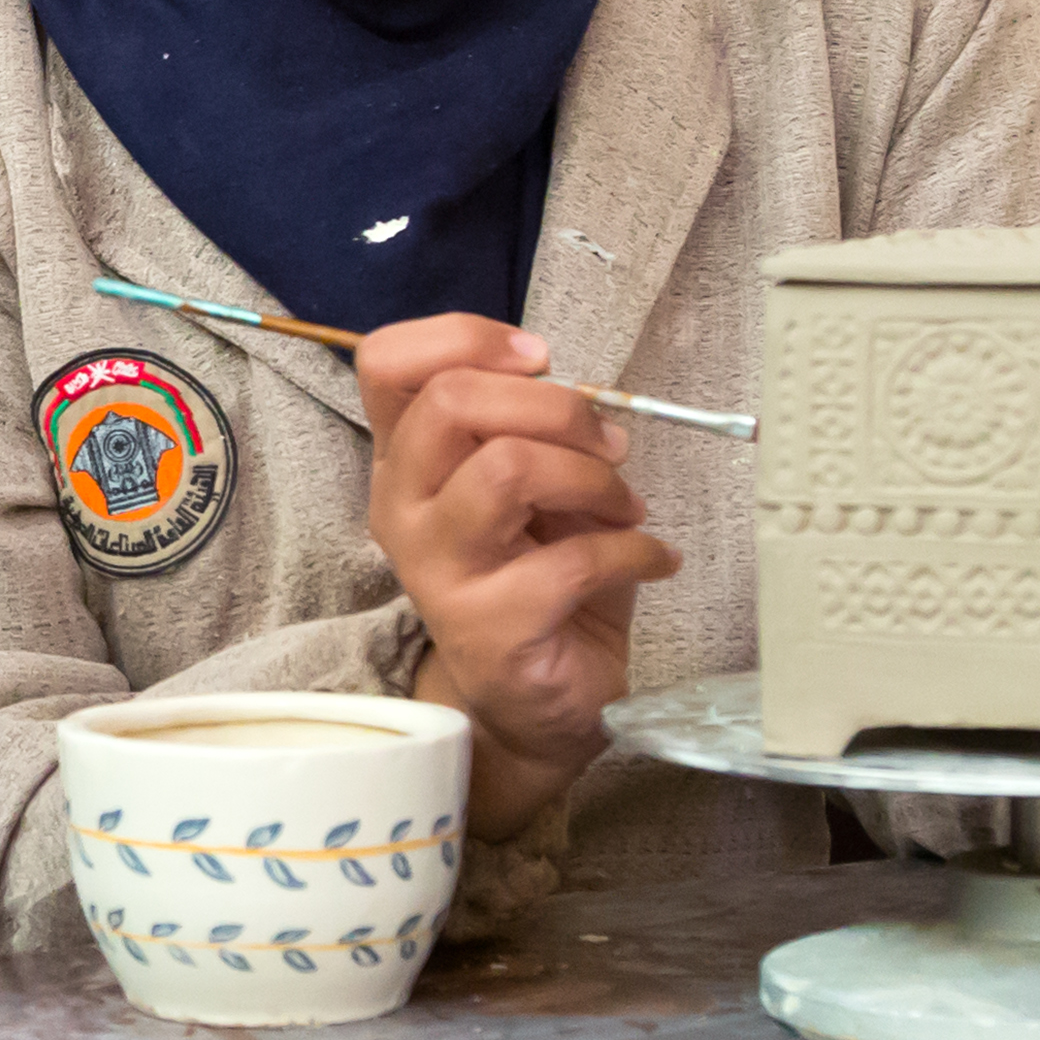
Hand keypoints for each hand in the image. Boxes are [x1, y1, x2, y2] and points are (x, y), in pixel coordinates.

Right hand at [354, 313, 679, 842]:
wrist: (535, 703)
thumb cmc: (537, 578)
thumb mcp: (530, 487)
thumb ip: (528, 429)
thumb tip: (579, 392)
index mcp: (404, 461)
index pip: (386, 362)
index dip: (465, 336)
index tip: (539, 357)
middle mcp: (401, 509)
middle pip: (451, 402)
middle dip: (554, 405)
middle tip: (608, 444)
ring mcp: (436, 571)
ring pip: (504, 468)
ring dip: (592, 477)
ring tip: (627, 505)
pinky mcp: (487, 628)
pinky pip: (570, 560)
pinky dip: (635, 549)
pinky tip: (653, 559)